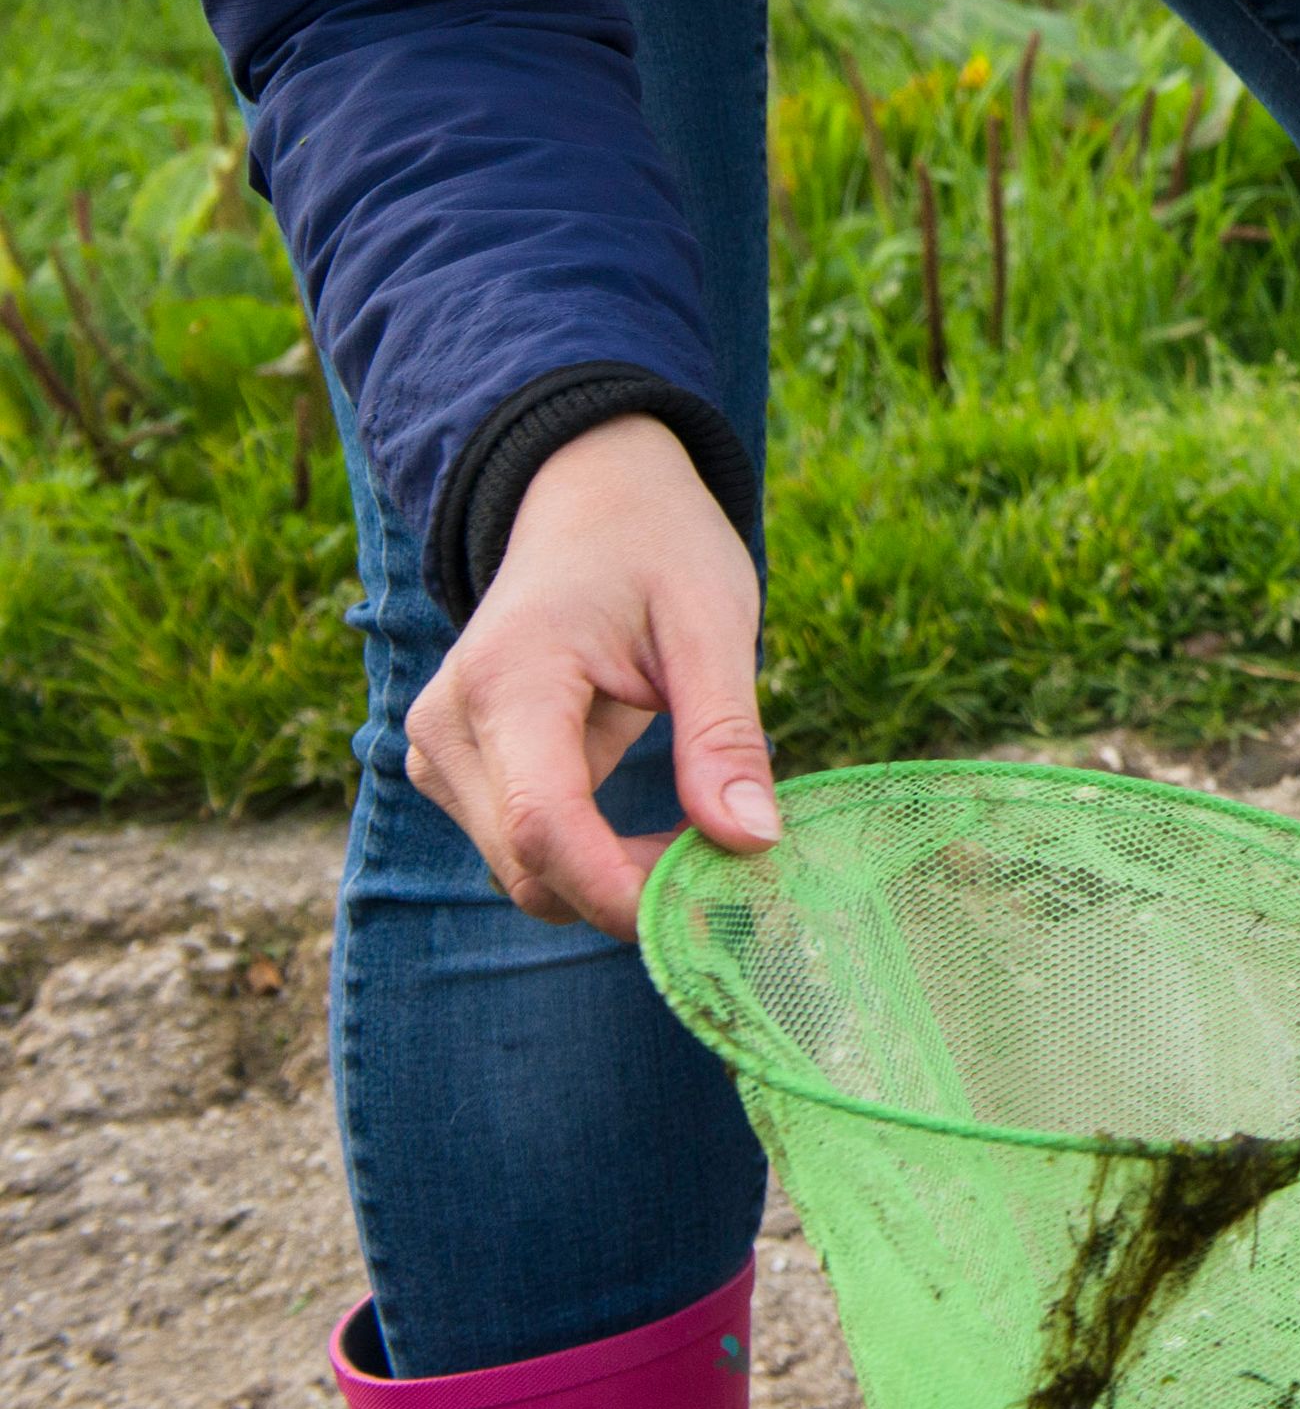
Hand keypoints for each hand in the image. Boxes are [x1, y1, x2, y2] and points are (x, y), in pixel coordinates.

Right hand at [401, 415, 777, 932]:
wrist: (589, 502)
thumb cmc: (657, 547)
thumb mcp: (713, 621)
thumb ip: (723, 735)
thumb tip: (749, 843)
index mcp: (508, 680)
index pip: (545, 827)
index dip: (623, 890)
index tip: (713, 906)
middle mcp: (449, 727)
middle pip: (530, 868)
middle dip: (630, 889)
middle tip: (733, 858)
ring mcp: (440, 753)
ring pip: (525, 872)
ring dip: (613, 876)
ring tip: (701, 818)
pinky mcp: (457, 771)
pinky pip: (524, 848)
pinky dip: (592, 857)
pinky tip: (657, 819)